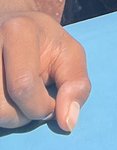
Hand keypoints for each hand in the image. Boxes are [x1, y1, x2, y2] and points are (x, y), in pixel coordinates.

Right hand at [0, 0, 90, 130]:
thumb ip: (76, 85)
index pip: (23, 85)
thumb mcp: (70, 54)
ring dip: (10, 117)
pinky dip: (1, 112)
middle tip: (35, 99)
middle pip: (1, 107)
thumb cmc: (45, 42)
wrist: (12, 26)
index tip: (52, 102)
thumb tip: (67, 122)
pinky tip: (8, 99)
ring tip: (20, 99)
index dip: (41, 105)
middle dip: (24, 115)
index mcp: (18, 32)